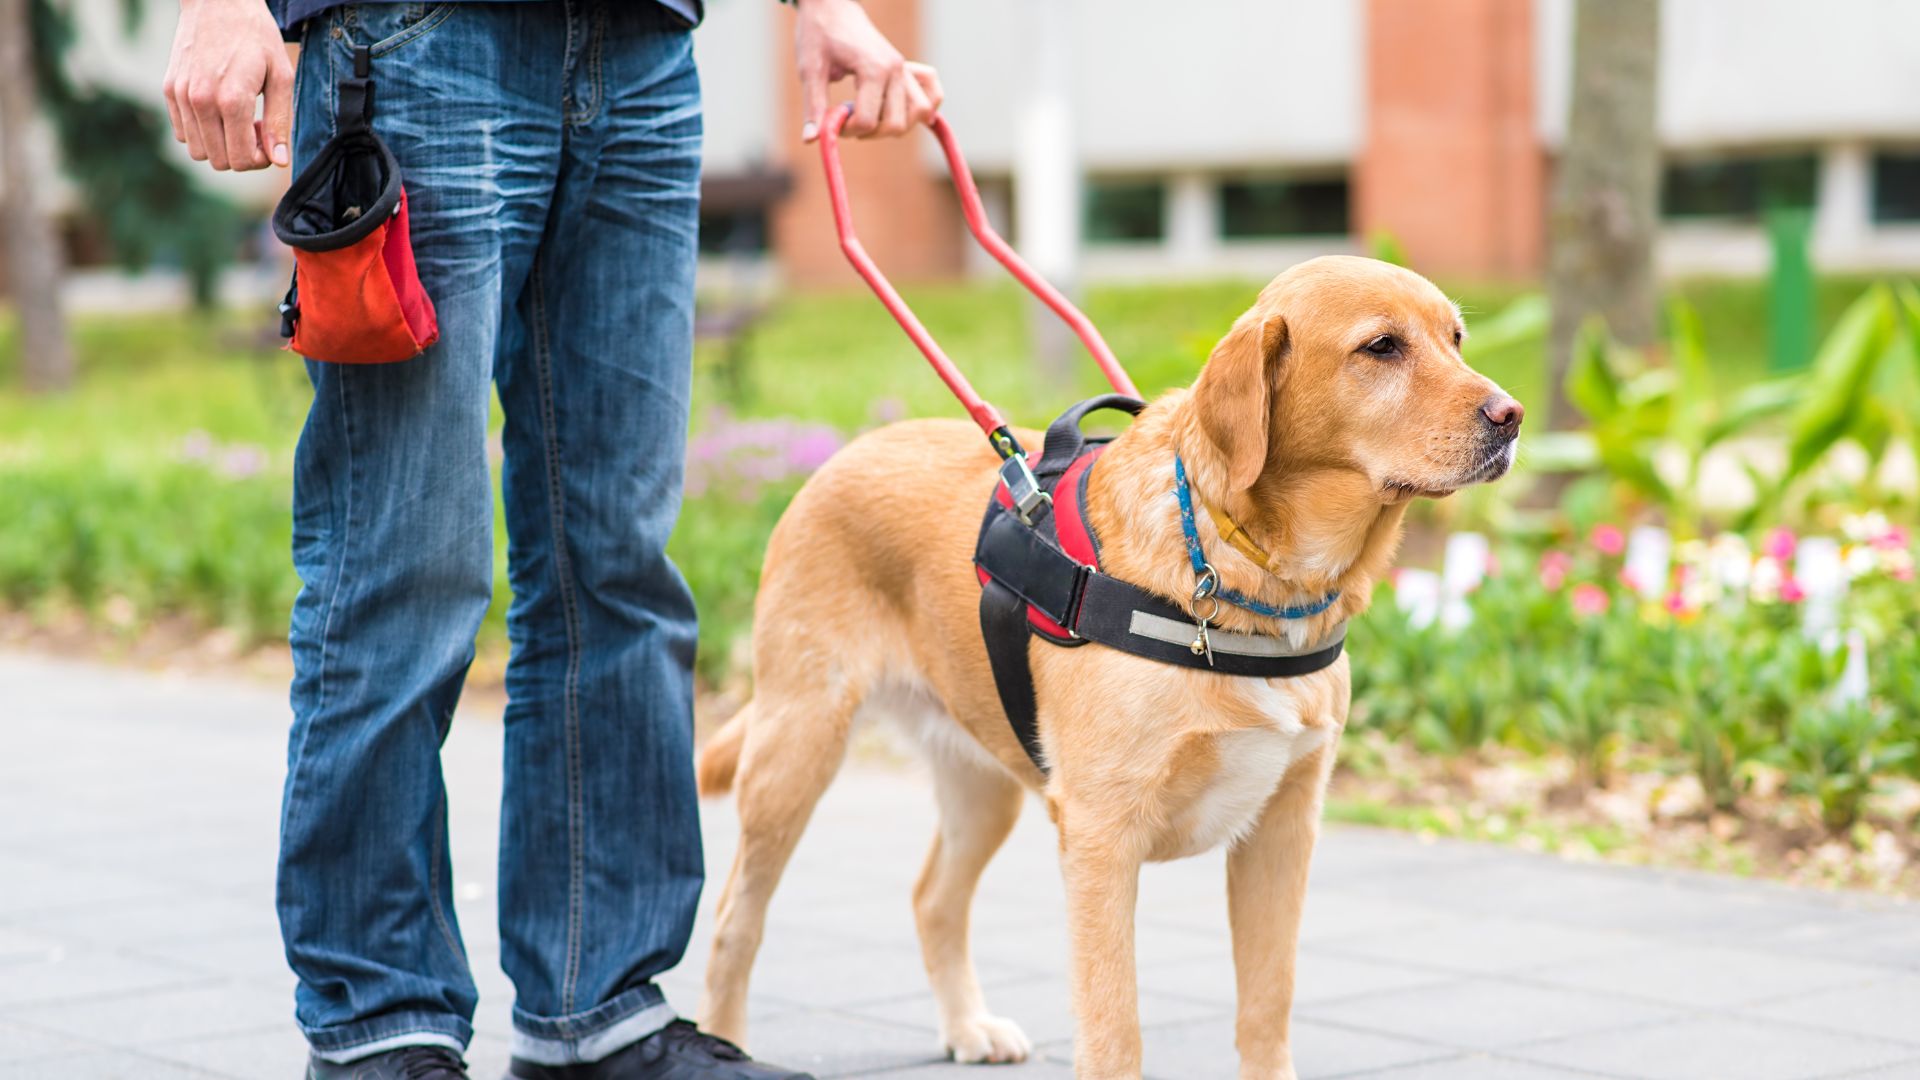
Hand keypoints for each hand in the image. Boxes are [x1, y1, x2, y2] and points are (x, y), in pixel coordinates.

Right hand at [163, 0, 293, 170]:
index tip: (269, 141)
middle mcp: (200, 101)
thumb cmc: (256, 35)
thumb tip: (279, 160)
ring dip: (221, 145)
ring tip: (237, 119)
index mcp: (231, 99)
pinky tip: (218, 110)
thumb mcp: (281, 75)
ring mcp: (180, 95)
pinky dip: (202, 132)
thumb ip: (279, 121)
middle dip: (242, 154)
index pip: (241, 159)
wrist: (218, 1)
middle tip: (255, 128)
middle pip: (219, 161)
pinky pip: (183, 133)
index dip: (260, 160)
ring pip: (198, 151)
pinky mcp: (169, 89)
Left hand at [792, 0, 942, 141]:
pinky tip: (902, 111)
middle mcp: (896, 70)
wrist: (832, 6)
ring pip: (920, 114)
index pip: (867, 121)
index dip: (846, 130)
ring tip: (871, 117)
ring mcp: (904, 69)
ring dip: (896, 125)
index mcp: (873, 70)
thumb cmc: (818, 33)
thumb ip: (814, 106)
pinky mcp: (907, 69)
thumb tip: (812, 140)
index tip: (831, 121)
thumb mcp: (810, 69)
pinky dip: (924, 107)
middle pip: (896, 124)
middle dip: (871, 133)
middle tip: (849, 121)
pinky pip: (932, 93)